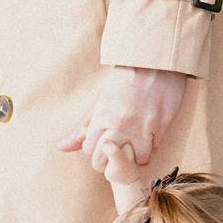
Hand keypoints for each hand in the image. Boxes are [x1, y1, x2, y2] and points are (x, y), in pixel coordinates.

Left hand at [61, 67, 186, 184]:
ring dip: (131, 158)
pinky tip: (145, 144)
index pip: (89, 151)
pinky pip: (151, 153)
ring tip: (132, 147)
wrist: (154, 60)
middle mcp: (120, 124)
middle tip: (113, 152)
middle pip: (104, 161)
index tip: (101, 144)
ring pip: (132, 162)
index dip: (94, 150)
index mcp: (102, 116)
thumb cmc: (126, 79)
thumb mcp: (101, 101)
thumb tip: (61, 148)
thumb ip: (83, 127)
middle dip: (107, 161)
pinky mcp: (161, 126)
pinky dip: (147, 153)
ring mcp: (142, 127)